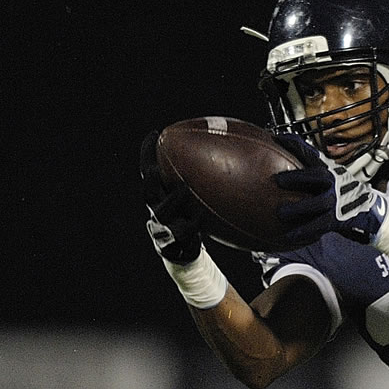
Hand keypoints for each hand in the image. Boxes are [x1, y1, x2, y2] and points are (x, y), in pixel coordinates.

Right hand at [140, 130, 203, 263]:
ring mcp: (163, 229)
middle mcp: (158, 210)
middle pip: (149, 192)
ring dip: (172, 200)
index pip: (149, 171)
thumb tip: (240, 157)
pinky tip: (202, 219)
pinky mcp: (173, 245)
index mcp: (161, 197)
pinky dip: (191, 225)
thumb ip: (207, 182)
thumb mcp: (198, 200)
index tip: (156, 134)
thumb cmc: (195, 220)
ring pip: (162, 214)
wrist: (186, 253)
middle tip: (159, 166)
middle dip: (152, 177)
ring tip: (183, 189)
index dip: (149, 154)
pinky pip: (181, 235)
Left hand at [272, 133, 388, 246]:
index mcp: (330, 170)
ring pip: (318, 203)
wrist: (371, 210)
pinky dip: (304, 231)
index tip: (278, 138)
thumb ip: (314, 172)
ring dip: (299, 208)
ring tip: (281, 212)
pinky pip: (319, 225)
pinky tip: (290, 235)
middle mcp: (335, 182)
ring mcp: (338, 201)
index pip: (312, 154)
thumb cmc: (345, 193)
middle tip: (278, 180)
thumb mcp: (333, 177)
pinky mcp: (338, 218)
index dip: (296, 145)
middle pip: (317, 176)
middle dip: (298, 177)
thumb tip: (286, 167)